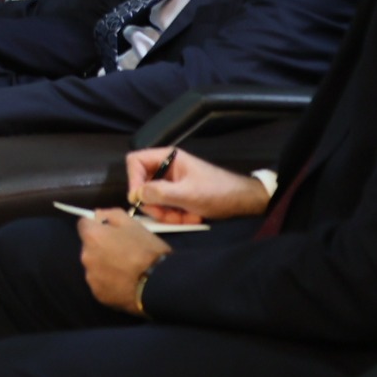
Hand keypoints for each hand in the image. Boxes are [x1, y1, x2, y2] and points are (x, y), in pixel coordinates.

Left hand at [78, 209, 169, 312]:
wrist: (159, 284)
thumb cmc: (147, 250)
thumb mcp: (133, 223)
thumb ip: (110, 214)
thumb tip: (97, 215)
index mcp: (92, 237)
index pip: (84, 225)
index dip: (96, 226)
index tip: (108, 231)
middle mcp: (86, 256)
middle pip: (88, 247)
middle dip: (100, 246)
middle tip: (120, 251)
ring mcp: (91, 278)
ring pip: (93, 266)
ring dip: (103, 265)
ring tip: (123, 269)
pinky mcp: (98, 294)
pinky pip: (99, 283)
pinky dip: (108, 282)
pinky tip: (123, 283)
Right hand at [124, 146, 270, 224]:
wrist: (243, 201)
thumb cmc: (218, 191)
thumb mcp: (188, 194)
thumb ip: (160, 193)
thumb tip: (136, 194)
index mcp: (167, 158)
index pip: (135, 162)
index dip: (133, 180)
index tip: (140, 200)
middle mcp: (166, 168)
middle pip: (143, 186)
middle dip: (156, 205)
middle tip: (170, 217)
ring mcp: (172, 183)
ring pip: (154, 201)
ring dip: (168, 214)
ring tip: (188, 218)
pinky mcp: (178, 196)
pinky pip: (166, 207)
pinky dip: (176, 217)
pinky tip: (191, 218)